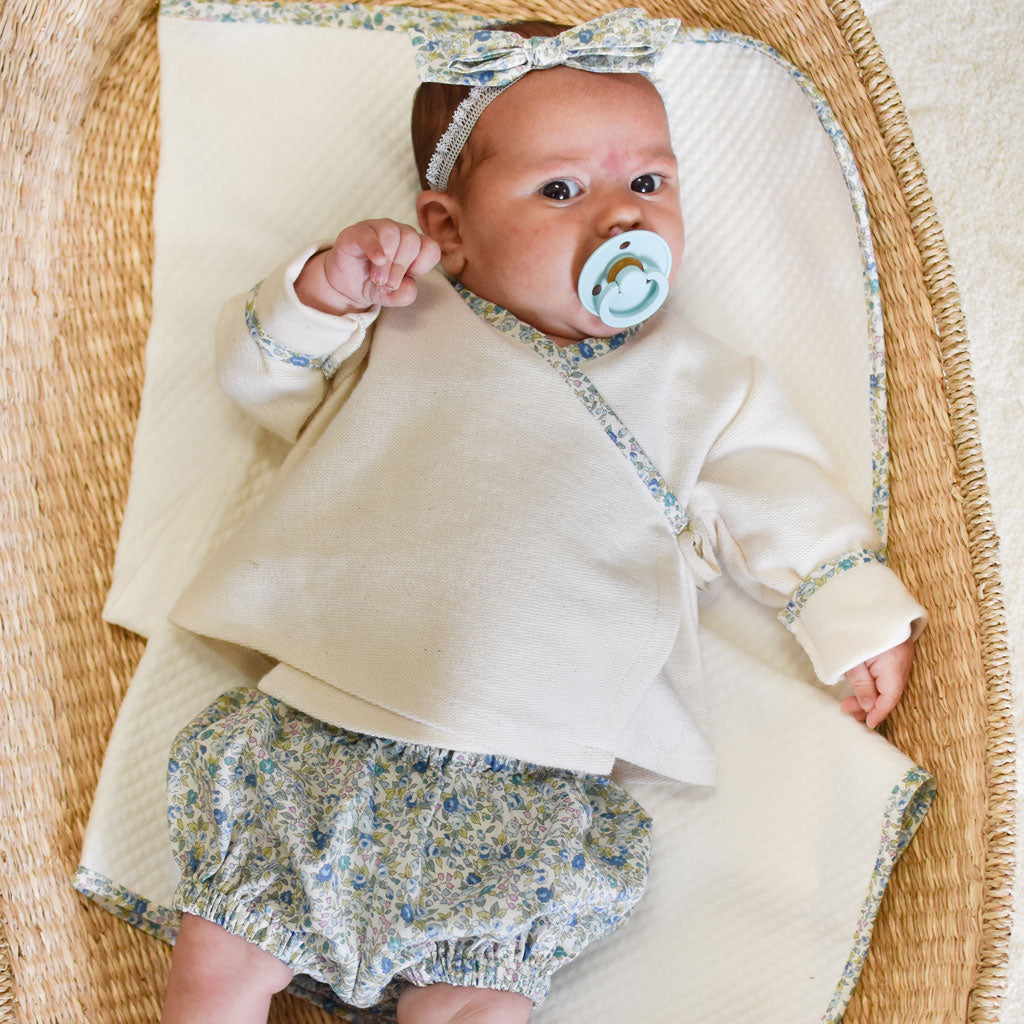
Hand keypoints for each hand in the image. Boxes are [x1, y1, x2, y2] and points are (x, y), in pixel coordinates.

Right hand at [295, 219, 440, 315]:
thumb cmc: (374, 285)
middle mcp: (398, 233)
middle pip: (411, 239)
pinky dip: (375, 247)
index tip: (410, 276)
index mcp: (413, 246)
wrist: (346, 286)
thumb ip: (404, 295)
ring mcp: (377, 229)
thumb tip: (409, 285)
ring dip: (388, 261)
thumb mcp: (392, 297)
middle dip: (401, 266)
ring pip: (392, 233)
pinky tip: (378, 261)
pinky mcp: (357, 232)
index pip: (430, 247)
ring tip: (378, 279)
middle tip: (388, 285)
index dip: (424, 264)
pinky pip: (369, 234)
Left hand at [839, 636, 914, 728]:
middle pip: (888, 692)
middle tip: (847, 711)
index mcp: (894, 664)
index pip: (890, 697)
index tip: (868, 724)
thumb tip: (868, 708)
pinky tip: (861, 690)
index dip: (878, 712)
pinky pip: (887, 675)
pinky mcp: (894, 652)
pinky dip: (874, 684)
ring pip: (887, 684)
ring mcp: (900, 656)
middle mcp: (902, 662)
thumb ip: (861, 684)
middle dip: (869, 706)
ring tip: (848, 705)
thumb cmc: (854, 628)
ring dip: (870, 695)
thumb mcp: (852, 659)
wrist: (864, 598)